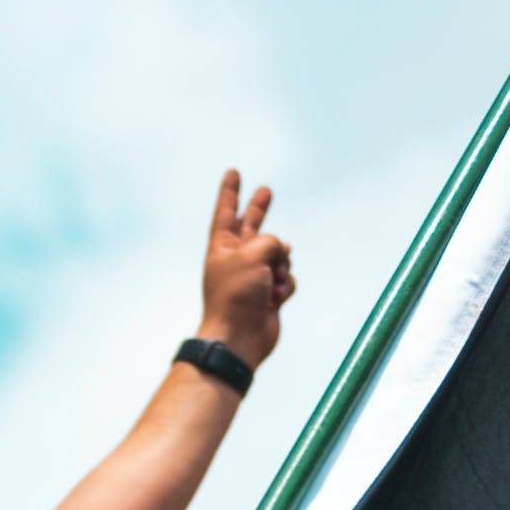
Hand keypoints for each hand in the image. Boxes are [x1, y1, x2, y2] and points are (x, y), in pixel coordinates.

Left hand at [199, 166, 295, 367]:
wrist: (239, 337)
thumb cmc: (237, 294)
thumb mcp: (253, 253)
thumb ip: (270, 241)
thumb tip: (283, 252)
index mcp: (222, 247)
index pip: (227, 211)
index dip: (231, 191)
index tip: (233, 172)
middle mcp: (237, 258)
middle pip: (253, 226)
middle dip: (260, 210)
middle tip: (267, 190)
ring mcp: (254, 276)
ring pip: (280, 256)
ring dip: (281, 267)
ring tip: (269, 284)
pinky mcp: (269, 293)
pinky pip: (287, 279)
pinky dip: (285, 286)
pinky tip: (274, 300)